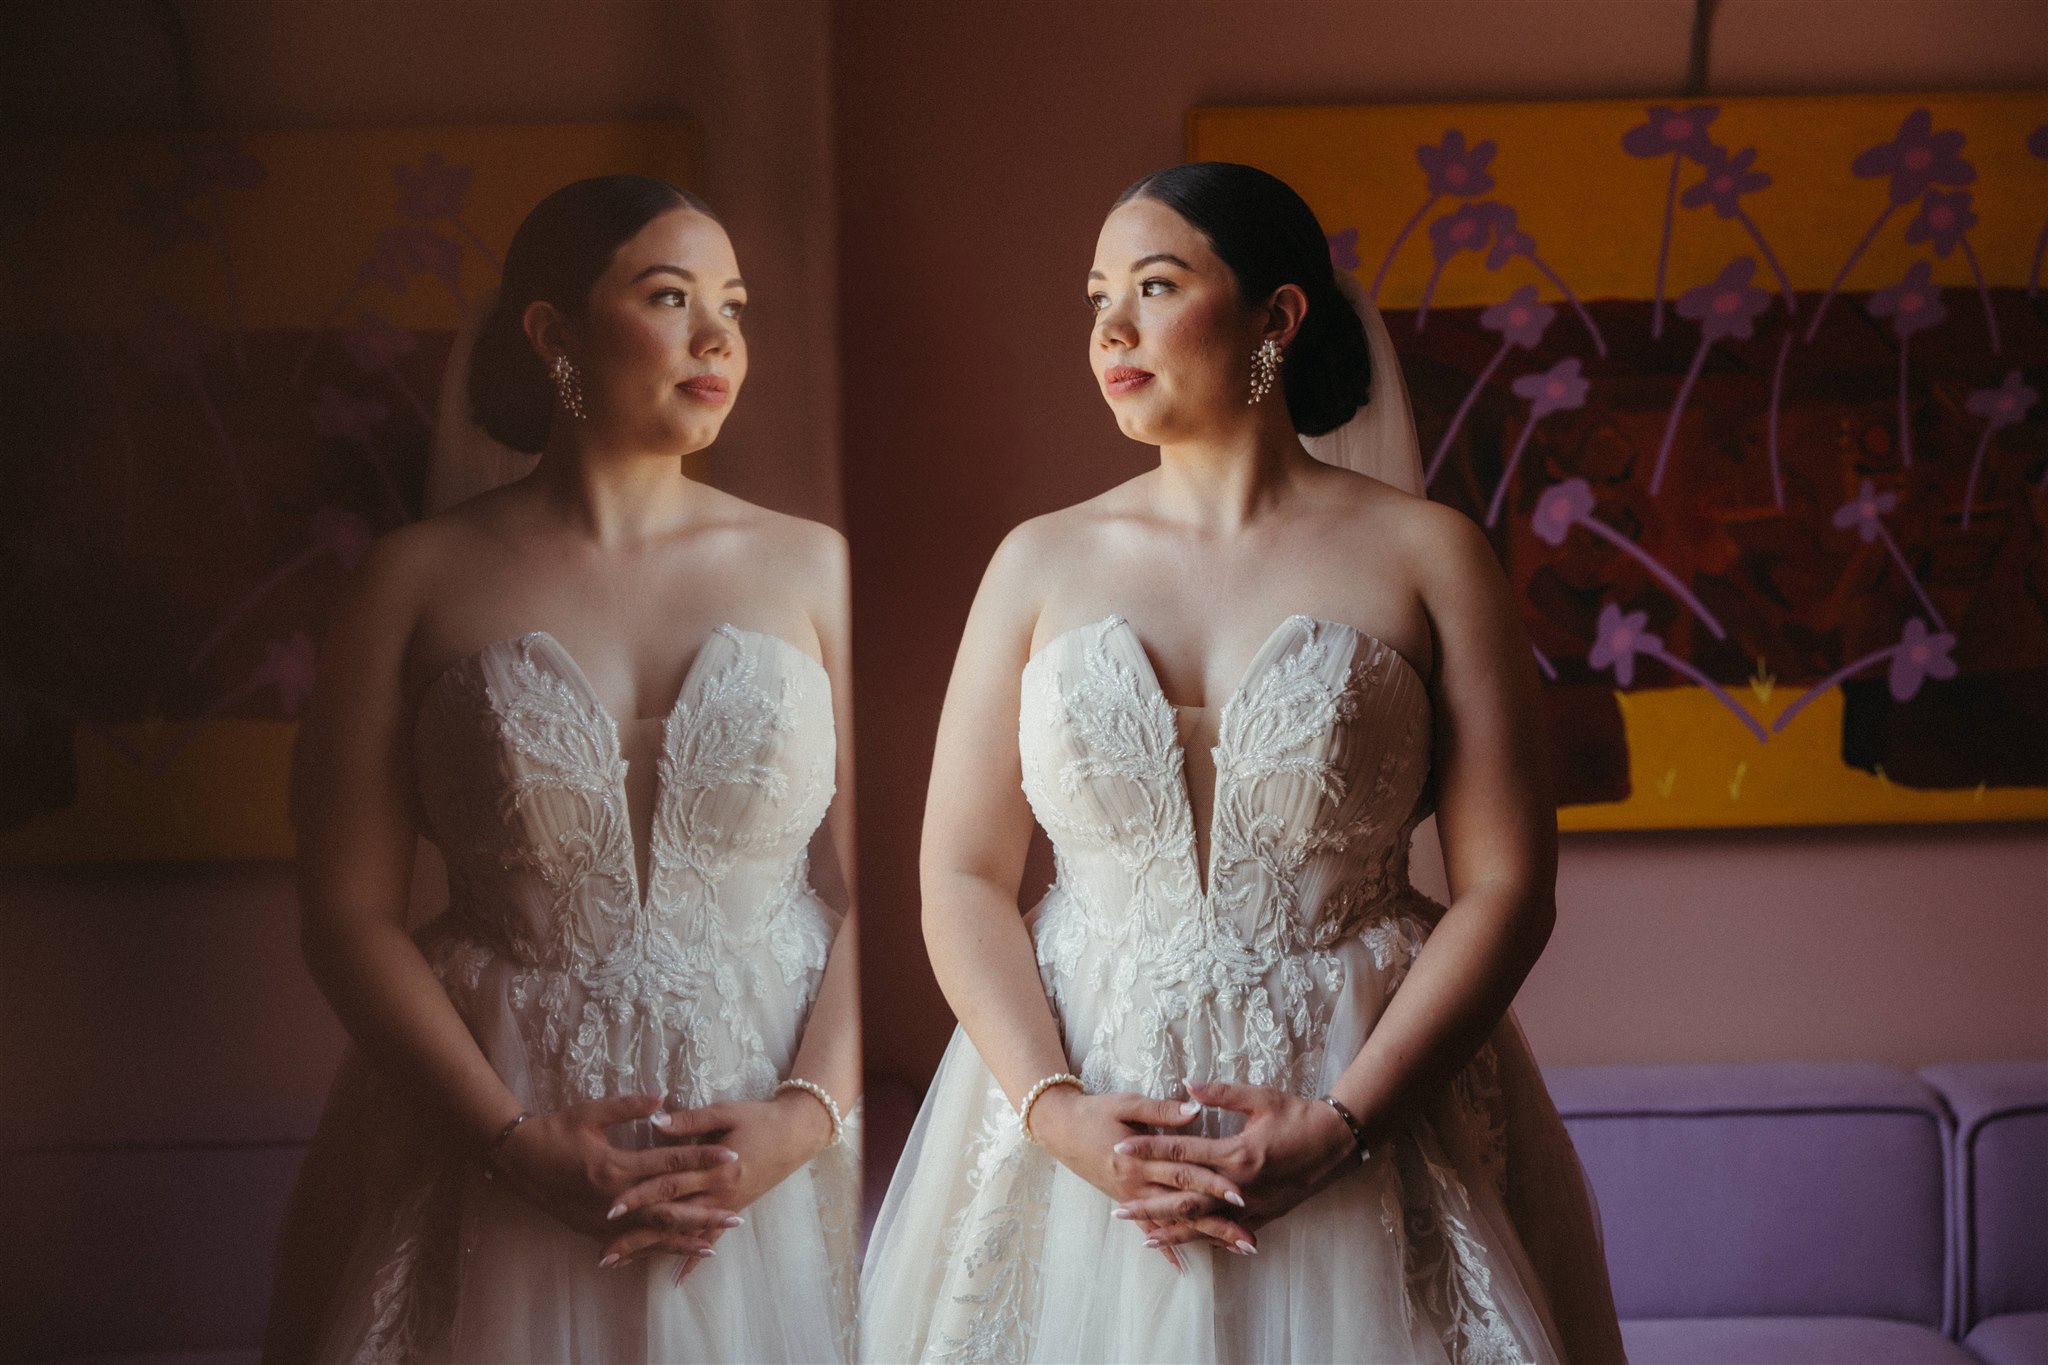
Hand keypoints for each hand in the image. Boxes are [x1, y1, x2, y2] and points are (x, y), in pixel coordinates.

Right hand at [489, 1094, 741, 1257]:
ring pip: (651, 1233)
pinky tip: (671, 1254)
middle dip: (704, 1214)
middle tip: (736, 1217)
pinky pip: (630, 1242)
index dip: (703, 1159)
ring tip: (713, 1246)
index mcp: (616, 1167)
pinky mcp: (593, 1230)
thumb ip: (629, 1107)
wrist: (517, 1160)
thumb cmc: (555, 1130)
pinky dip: (653, 1249)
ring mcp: (603, 1220)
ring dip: (683, 1239)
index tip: (732, 1156)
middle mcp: (614, 1199)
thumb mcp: (591, 1112)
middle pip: (668, 1209)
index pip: (670, 1164)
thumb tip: (664, 1097)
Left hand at [600, 1089, 838, 1278]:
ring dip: (653, 1249)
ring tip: (621, 1263)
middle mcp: (718, 1194)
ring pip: (684, 1233)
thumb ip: (689, 1120)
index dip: (640, 1196)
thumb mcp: (725, 1112)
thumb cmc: (759, 1119)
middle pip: (671, 1217)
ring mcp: (726, 1206)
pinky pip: (711, 1239)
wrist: (796, 1134)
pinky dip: (693, 1258)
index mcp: (714, 1169)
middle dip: (637, 1234)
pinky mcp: (733, 1210)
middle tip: (605, 1250)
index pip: (669, 1184)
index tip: (611, 1209)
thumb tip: (654, 1122)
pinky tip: (677, 1278)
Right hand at [1027, 1086, 1254, 1268]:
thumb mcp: (1127, 1103)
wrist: (1061, 1128)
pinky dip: (1164, 1246)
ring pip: (1172, 1221)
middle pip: (1184, 1206)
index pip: (1183, 1172)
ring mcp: (1131, 1196)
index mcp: (1140, 1158)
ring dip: (1204, 1237)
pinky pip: (1147, 1228)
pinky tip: (1182, 1265)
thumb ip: (1162, 1109)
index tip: (1240, 1194)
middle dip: (1218, 1223)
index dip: (1212, 1183)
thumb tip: (1196, 1110)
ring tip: (1235, 1248)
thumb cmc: (1095, 1111)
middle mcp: (1137, 1184)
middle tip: (1248, 1238)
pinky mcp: (1125, 1201)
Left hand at [1108, 1081, 1359, 1247]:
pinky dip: (1207, 1239)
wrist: (1339, 1144)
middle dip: (1150, 1205)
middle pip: (1185, 1199)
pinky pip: (1230, 1232)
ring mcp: (1254, 1205)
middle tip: (1118, 1210)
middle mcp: (1241, 1186)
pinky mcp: (1266, 1216)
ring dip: (1174, 1230)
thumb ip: (1222, 1094)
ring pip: (1206, 1223)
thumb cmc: (1299, 1115)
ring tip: (1144, 1236)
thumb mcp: (1261, 1097)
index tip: (1120, 1151)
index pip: (1182, 1153)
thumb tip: (1187, 1087)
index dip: (1149, 1151)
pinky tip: (1189, 1244)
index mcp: (1237, 1153)